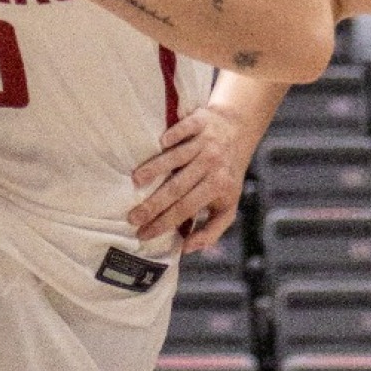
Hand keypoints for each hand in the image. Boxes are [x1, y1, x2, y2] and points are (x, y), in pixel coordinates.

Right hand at [127, 104, 256, 251]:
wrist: (238, 131)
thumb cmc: (227, 174)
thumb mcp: (227, 205)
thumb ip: (211, 230)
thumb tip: (186, 248)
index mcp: (218, 187)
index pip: (186, 209)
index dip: (164, 223)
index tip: (143, 233)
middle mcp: (212, 165)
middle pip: (178, 187)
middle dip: (153, 204)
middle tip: (132, 217)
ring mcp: (205, 142)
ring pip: (177, 158)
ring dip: (155, 169)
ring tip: (135, 181)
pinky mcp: (200, 121)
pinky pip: (184, 130)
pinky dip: (172, 136)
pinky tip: (158, 144)